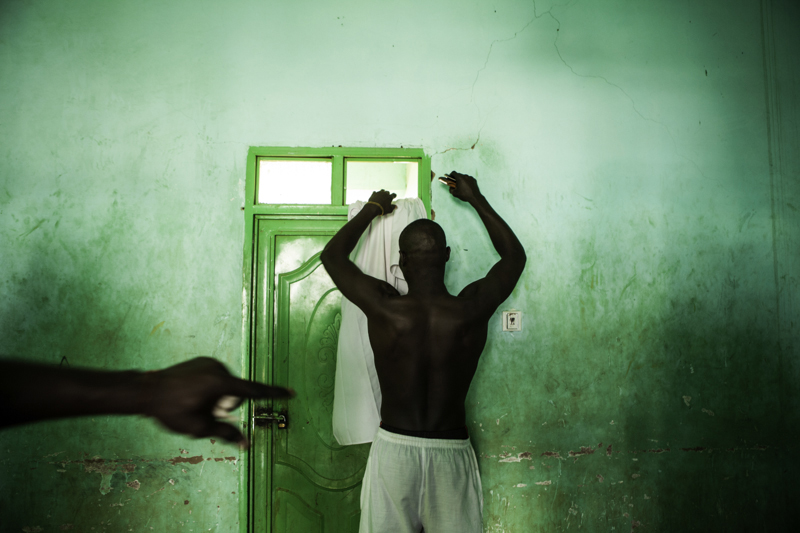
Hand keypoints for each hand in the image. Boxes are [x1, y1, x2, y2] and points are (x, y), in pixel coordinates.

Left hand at [141, 357, 292, 446]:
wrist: (146, 391)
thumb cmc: (172, 411)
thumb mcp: (199, 427)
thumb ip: (226, 433)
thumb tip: (246, 444)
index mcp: (221, 384)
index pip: (254, 391)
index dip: (273, 393)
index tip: (290, 392)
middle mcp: (219, 368)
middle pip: (236, 393)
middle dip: (226, 405)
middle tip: (203, 411)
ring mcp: (209, 362)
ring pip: (226, 386)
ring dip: (217, 396)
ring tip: (193, 402)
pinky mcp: (202, 360)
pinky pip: (215, 377)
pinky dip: (210, 387)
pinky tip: (191, 393)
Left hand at [367, 189, 396, 215]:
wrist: (373, 207)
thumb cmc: (382, 209)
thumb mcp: (389, 210)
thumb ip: (393, 207)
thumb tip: (396, 206)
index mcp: (389, 197)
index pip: (393, 194)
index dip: (394, 196)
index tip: (394, 197)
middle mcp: (385, 194)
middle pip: (387, 192)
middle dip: (387, 194)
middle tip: (387, 197)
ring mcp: (379, 193)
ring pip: (382, 190)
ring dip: (382, 192)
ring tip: (382, 196)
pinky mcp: (374, 194)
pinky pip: (375, 192)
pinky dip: (376, 194)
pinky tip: (375, 196)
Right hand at [445, 171, 480, 202]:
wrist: (474, 197)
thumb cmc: (464, 195)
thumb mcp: (455, 193)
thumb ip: (451, 189)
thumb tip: (451, 188)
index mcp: (460, 178)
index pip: (454, 173)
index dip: (451, 175)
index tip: (450, 178)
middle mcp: (465, 176)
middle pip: (459, 175)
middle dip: (456, 178)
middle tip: (455, 183)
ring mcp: (470, 177)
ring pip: (464, 177)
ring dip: (462, 180)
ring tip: (461, 185)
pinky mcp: (474, 180)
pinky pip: (468, 179)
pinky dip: (467, 181)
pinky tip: (467, 186)